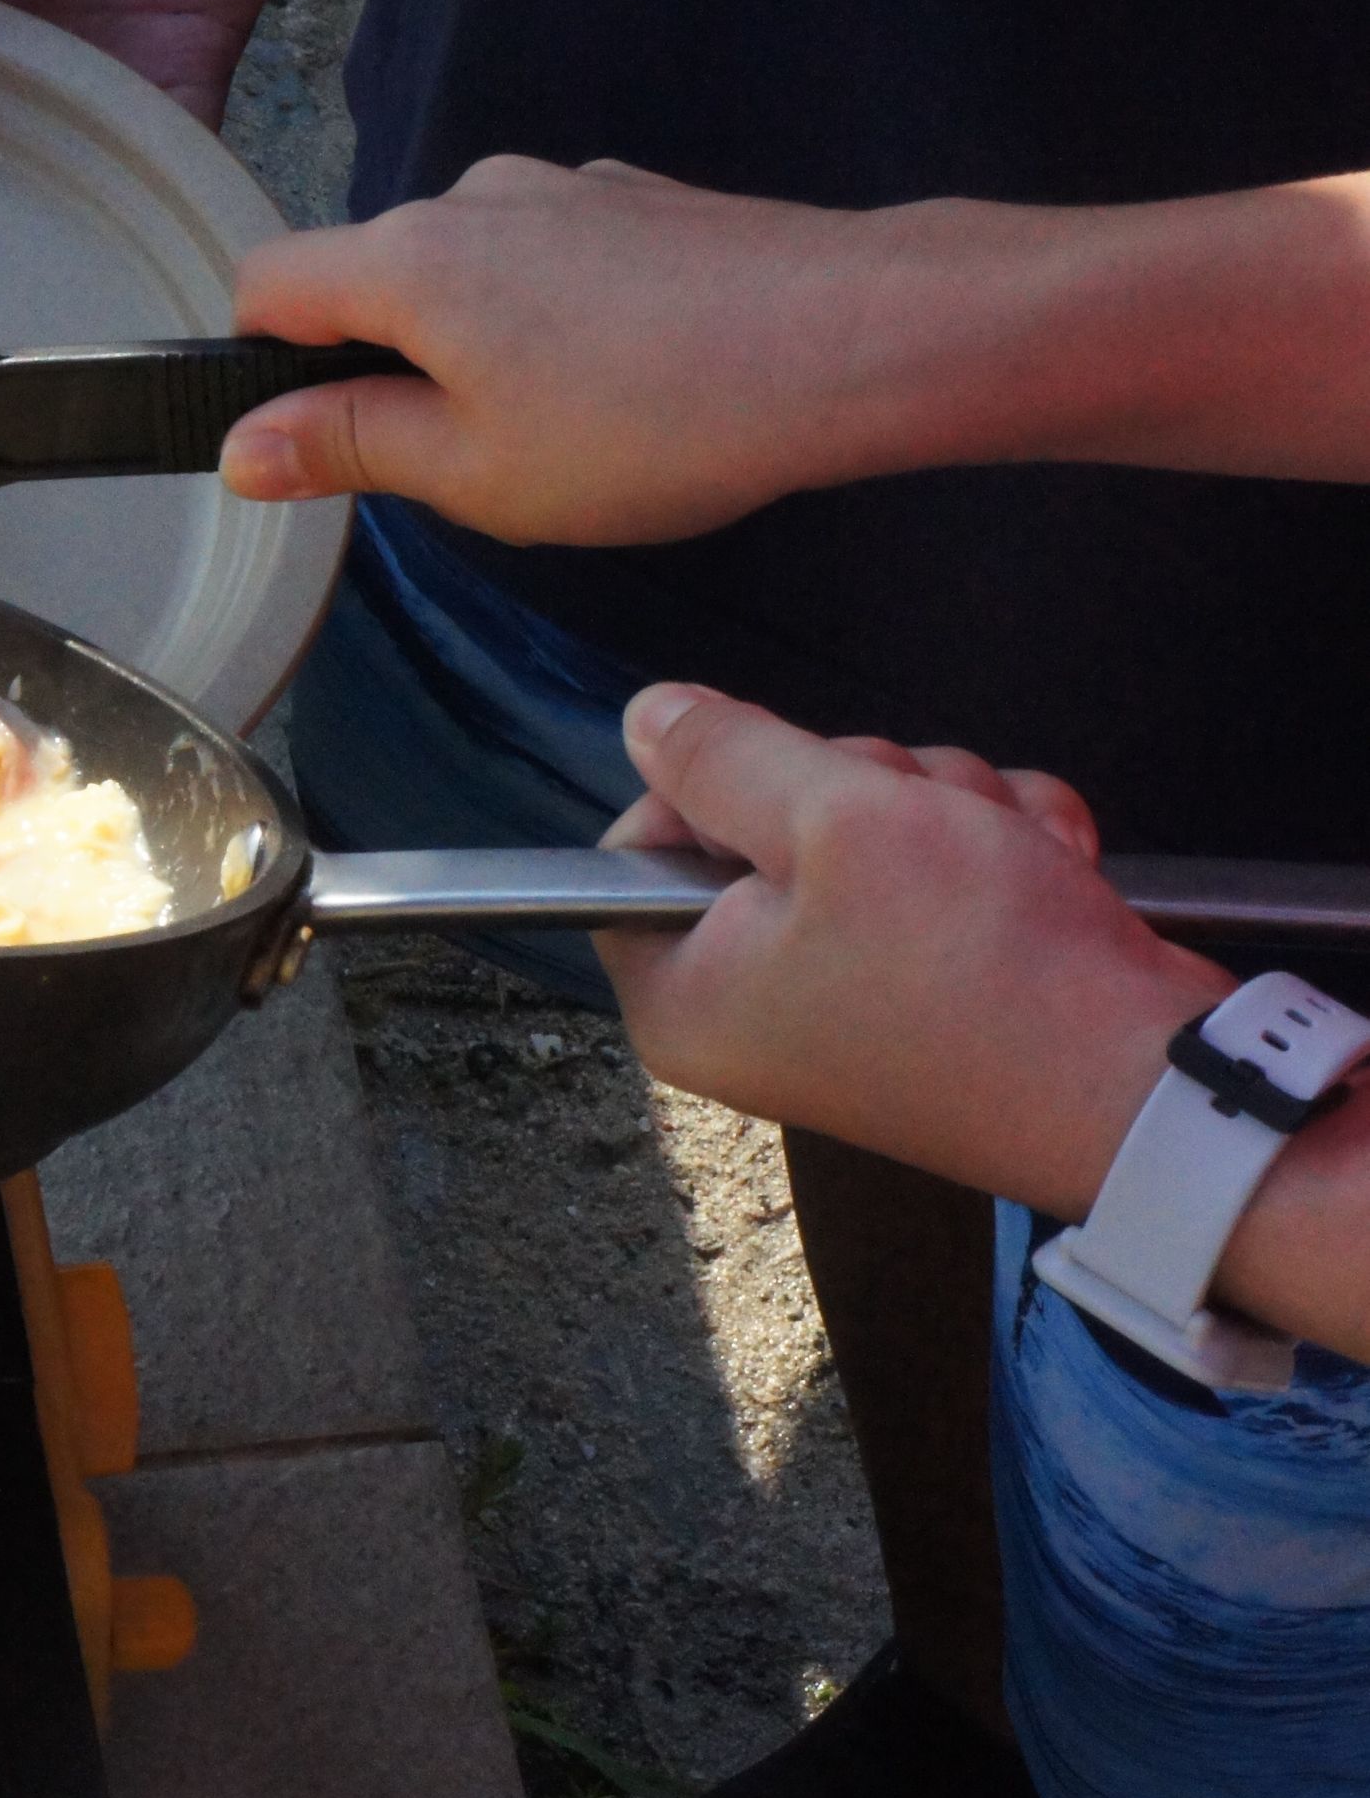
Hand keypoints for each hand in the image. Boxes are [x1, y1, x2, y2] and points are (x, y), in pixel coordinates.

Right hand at [223, 156, 984, 543]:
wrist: (855, 338)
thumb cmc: (652, 423)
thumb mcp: (473, 471)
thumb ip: (346, 447)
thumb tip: (239, 445)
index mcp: (406, 260)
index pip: (266, 284)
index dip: (259, 366)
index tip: (315, 440)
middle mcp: (471, 197)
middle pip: (370, 277)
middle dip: (385, 363)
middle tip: (463, 464)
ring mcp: (564, 186)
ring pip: (467, 269)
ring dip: (477, 344)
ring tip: (568, 429)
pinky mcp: (638, 199)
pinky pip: (550, 259)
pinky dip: (555, 318)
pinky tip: (633, 382)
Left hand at [594, 684, 1229, 1216]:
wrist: (1157, 1080)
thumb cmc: (979, 962)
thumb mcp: (833, 820)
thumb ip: (725, 756)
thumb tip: (645, 717)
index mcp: (682, 992)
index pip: (641, 839)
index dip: (719, 783)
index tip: (797, 788)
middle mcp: (751, 1004)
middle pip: (764, 820)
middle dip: (865, 792)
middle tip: (919, 835)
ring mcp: (850, 993)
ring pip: (872, 826)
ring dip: (953, 813)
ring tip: (1007, 864)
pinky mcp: (940, 979)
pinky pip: (946, 865)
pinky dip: (1007, 851)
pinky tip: (1052, 876)